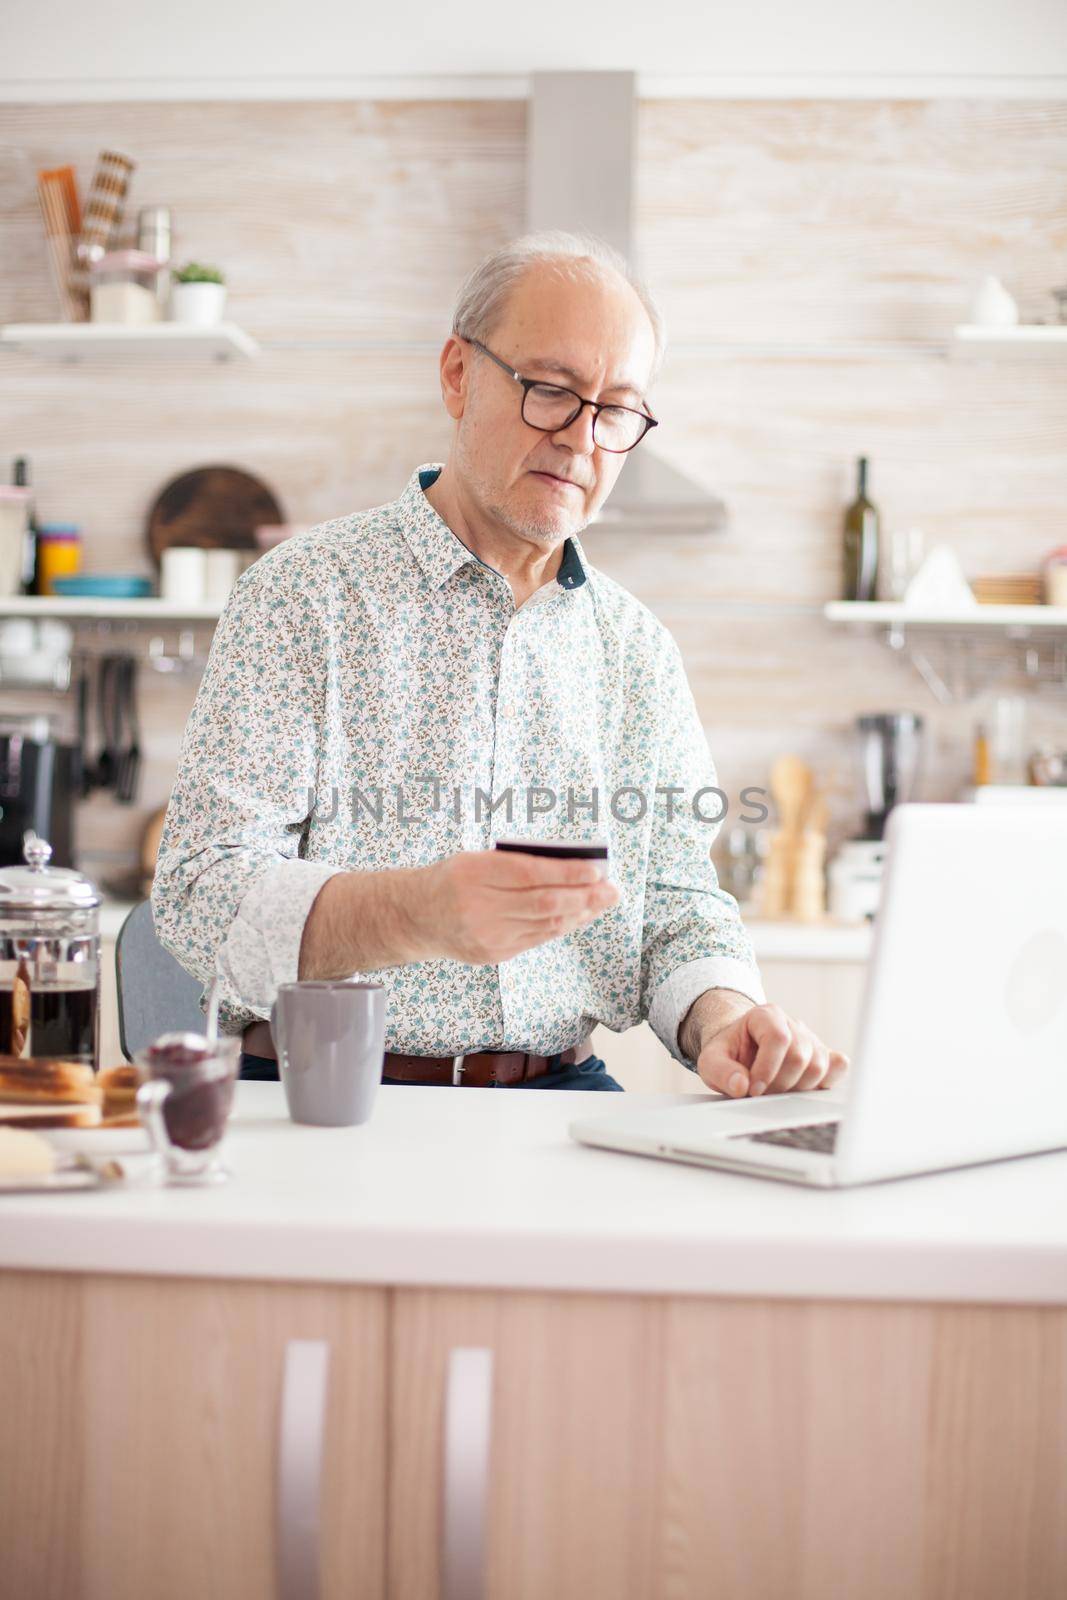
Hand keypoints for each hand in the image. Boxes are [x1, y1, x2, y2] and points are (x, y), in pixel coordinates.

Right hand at [415, 849, 619, 964]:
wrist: (414, 917)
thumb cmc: (453, 879)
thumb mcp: (476, 860)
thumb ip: (516, 863)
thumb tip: (571, 867)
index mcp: (473, 872)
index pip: (530, 873)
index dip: (567, 873)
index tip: (596, 870)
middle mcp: (479, 906)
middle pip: (544, 903)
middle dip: (585, 897)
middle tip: (613, 890)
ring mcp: (486, 935)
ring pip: (545, 924)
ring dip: (580, 913)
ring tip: (602, 902)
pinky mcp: (492, 954)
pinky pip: (537, 939)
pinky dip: (562, 926)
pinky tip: (578, 915)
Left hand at [694, 1002, 848, 1097]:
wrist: (740, 1051)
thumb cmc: (728, 1054)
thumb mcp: (711, 1060)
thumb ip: (721, 1071)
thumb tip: (741, 1086)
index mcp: (765, 1016)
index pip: (778, 1038)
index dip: (768, 1068)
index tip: (753, 1089)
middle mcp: (793, 1024)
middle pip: (801, 1056)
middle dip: (780, 1084)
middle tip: (761, 1093)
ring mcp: (811, 1040)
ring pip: (820, 1066)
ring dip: (797, 1088)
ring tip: (776, 1092)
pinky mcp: (824, 1056)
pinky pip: (839, 1066)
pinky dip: (825, 1082)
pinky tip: (800, 1088)